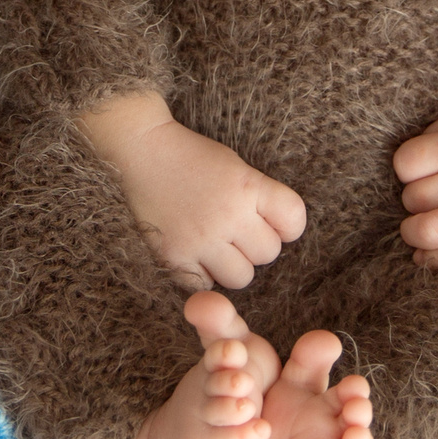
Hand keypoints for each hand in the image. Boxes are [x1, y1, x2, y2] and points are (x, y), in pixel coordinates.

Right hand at [80, 92, 307, 288]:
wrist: (143, 152)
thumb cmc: (193, 158)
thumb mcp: (237, 167)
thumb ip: (260, 198)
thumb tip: (281, 237)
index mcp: (248, 187)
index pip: (294, 221)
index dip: (286, 226)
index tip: (271, 222)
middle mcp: (228, 215)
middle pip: (268, 254)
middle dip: (255, 245)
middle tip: (235, 231)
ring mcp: (200, 239)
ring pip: (241, 278)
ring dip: (231, 266)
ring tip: (215, 245)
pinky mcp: (174, 257)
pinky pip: (204, 286)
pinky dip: (202, 276)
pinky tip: (194, 254)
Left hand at [392, 106, 437, 266]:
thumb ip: (430, 136)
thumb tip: (404, 167)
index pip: (404, 166)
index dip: (408, 168)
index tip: (421, 169)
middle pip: (412, 199)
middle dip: (416, 196)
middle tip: (432, 193)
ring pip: (424, 232)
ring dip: (415, 231)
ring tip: (420, 224)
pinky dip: (434, 260)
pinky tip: (424, 255)